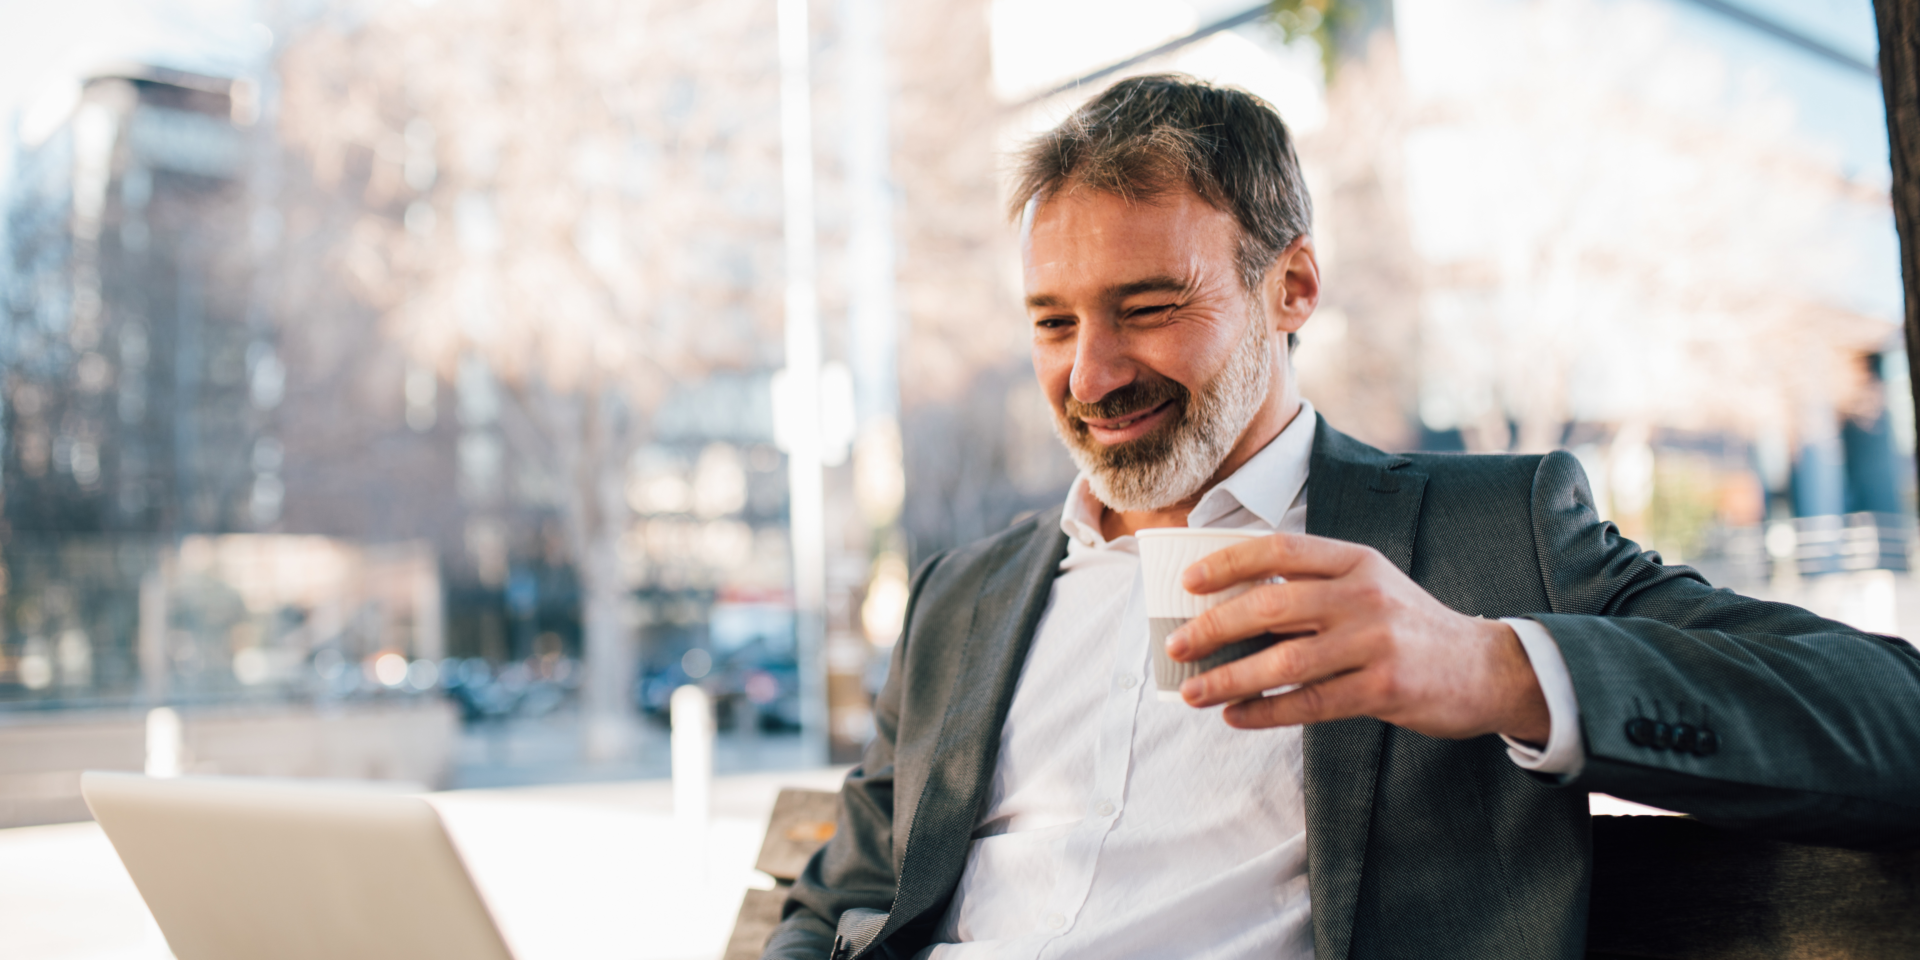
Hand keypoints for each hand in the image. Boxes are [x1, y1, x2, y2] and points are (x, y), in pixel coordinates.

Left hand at [1164, 532, 1549, 741]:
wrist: (1487, 667)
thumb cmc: (1410, 627)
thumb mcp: (1370, 587)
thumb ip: (1314, 588)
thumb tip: (1233, 607)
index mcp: (1355, 560)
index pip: (1280, 549)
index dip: (1228, 562)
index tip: (1188, 581)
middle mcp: (1364, 594)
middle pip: (1271, 605)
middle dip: (1214, 627)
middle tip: (1176, 645)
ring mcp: (1376, 642)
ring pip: (1284, 661)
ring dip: (1230, 679)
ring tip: (1194, 692)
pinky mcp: (1385, 687)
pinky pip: (1310, 703)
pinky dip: (1266, 712)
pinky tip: (1237, 717)